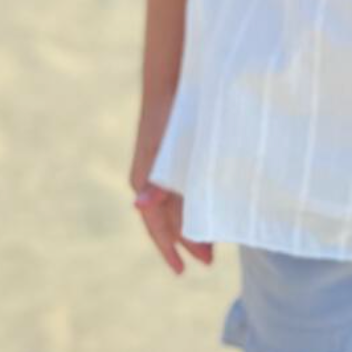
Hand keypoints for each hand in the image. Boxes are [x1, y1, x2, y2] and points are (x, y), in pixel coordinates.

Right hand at [130, 95, 213, 274]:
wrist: (169, 81)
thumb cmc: (169, 116)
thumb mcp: (165, 150)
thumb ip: (156, 181)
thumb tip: (139, 206)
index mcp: (146, 182)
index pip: (157, 226)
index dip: (170, 249)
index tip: (183, 270)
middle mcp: (150, 180)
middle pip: (169, 220)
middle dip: (187, 241)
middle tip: (208, 260)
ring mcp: (161, 170)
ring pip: (177, 206)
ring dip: (192, 223)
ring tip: (212, 240)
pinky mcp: (173, 158)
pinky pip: (181, 190)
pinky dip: (194, 203)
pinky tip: (210, 205)